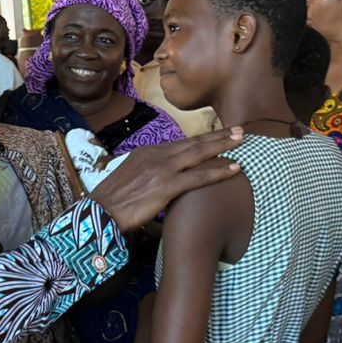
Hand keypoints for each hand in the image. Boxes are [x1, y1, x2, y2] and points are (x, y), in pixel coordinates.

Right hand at [89, 128, 243, 231]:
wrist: (99, 213)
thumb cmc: (111, 202)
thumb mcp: (128, 179)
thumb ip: (145, 174)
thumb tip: (155, 180)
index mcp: (147, 153)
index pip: (180, 144)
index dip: (201, 139)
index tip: (217, 135)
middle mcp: (156, 156)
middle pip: (193, 143)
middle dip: (218, 135)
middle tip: (239, 129)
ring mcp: (162, 170)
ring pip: (199, 154)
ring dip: (222, 145)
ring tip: (242, 140)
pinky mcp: (166, 186)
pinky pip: (199, 177)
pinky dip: (218, 171)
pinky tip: (234, 168)